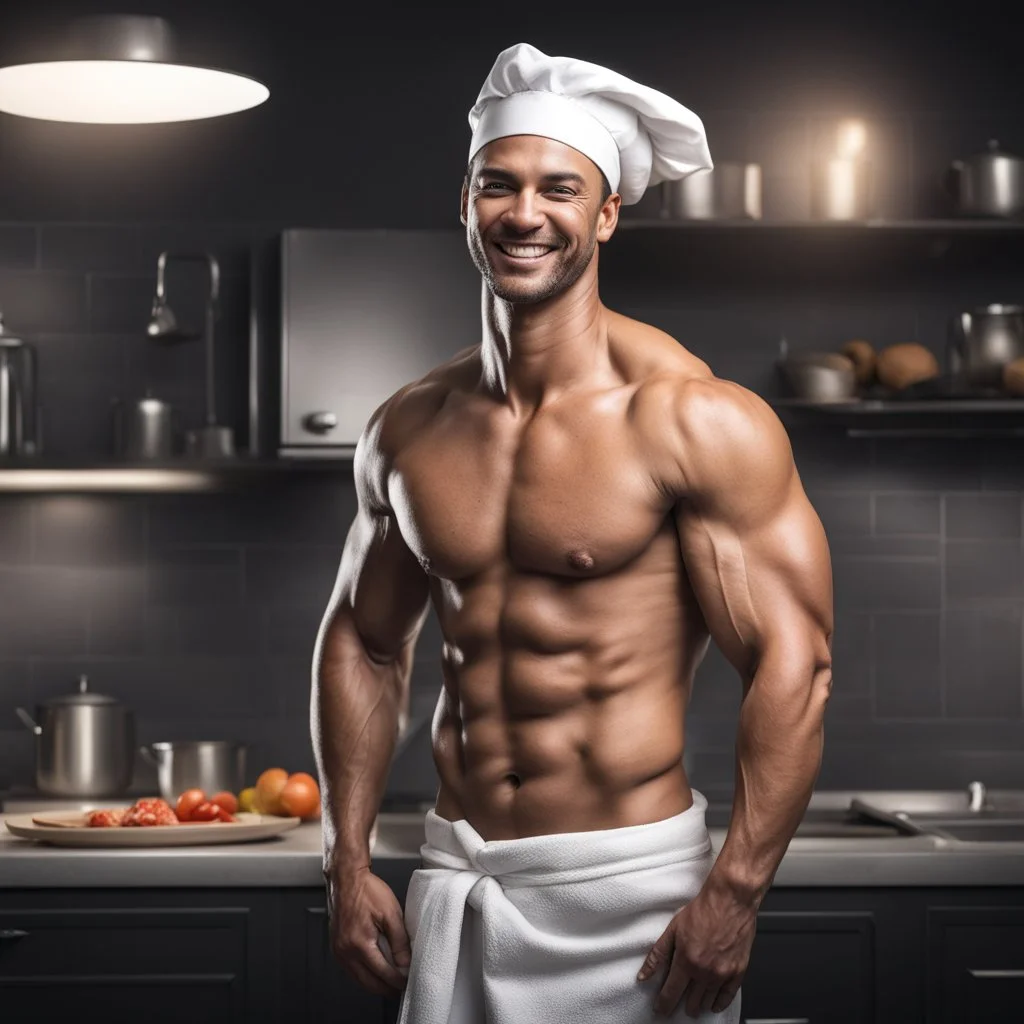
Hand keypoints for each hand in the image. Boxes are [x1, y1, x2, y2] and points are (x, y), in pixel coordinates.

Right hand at [327, 866, 411, 995]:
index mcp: (359, 943)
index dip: (397, 980)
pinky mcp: (336, 946)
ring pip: (358, 979)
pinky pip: (350, 970)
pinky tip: (373, 972)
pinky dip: (363, 975)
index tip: (407, 983)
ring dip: (374, 984)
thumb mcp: (391, 913)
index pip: (382, 972)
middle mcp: (345, 951)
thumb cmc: (367, 890)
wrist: (346, 878)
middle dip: (386, 988)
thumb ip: (400, 941)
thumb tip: (406, 962)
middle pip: (368, 982)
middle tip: (400, 989)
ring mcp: (338, 950)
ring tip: (390, 984)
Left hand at [636, 885, 756, 1017]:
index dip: (663, 1004)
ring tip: (692, 1005)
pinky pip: (727, 996)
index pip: (671, 992)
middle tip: (676, 1005)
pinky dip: (719, 1003)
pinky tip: (713, 1005)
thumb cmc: (704, 910)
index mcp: (686, 960)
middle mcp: (705, 971)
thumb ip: (658, 955)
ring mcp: (723, 973)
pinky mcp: (738, 971)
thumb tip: (644, 974)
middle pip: (690, 1001)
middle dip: (681, 1005)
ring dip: (698, 1005)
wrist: (731, 900)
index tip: (660, 1009)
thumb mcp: (673, 928)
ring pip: (707, 1001)